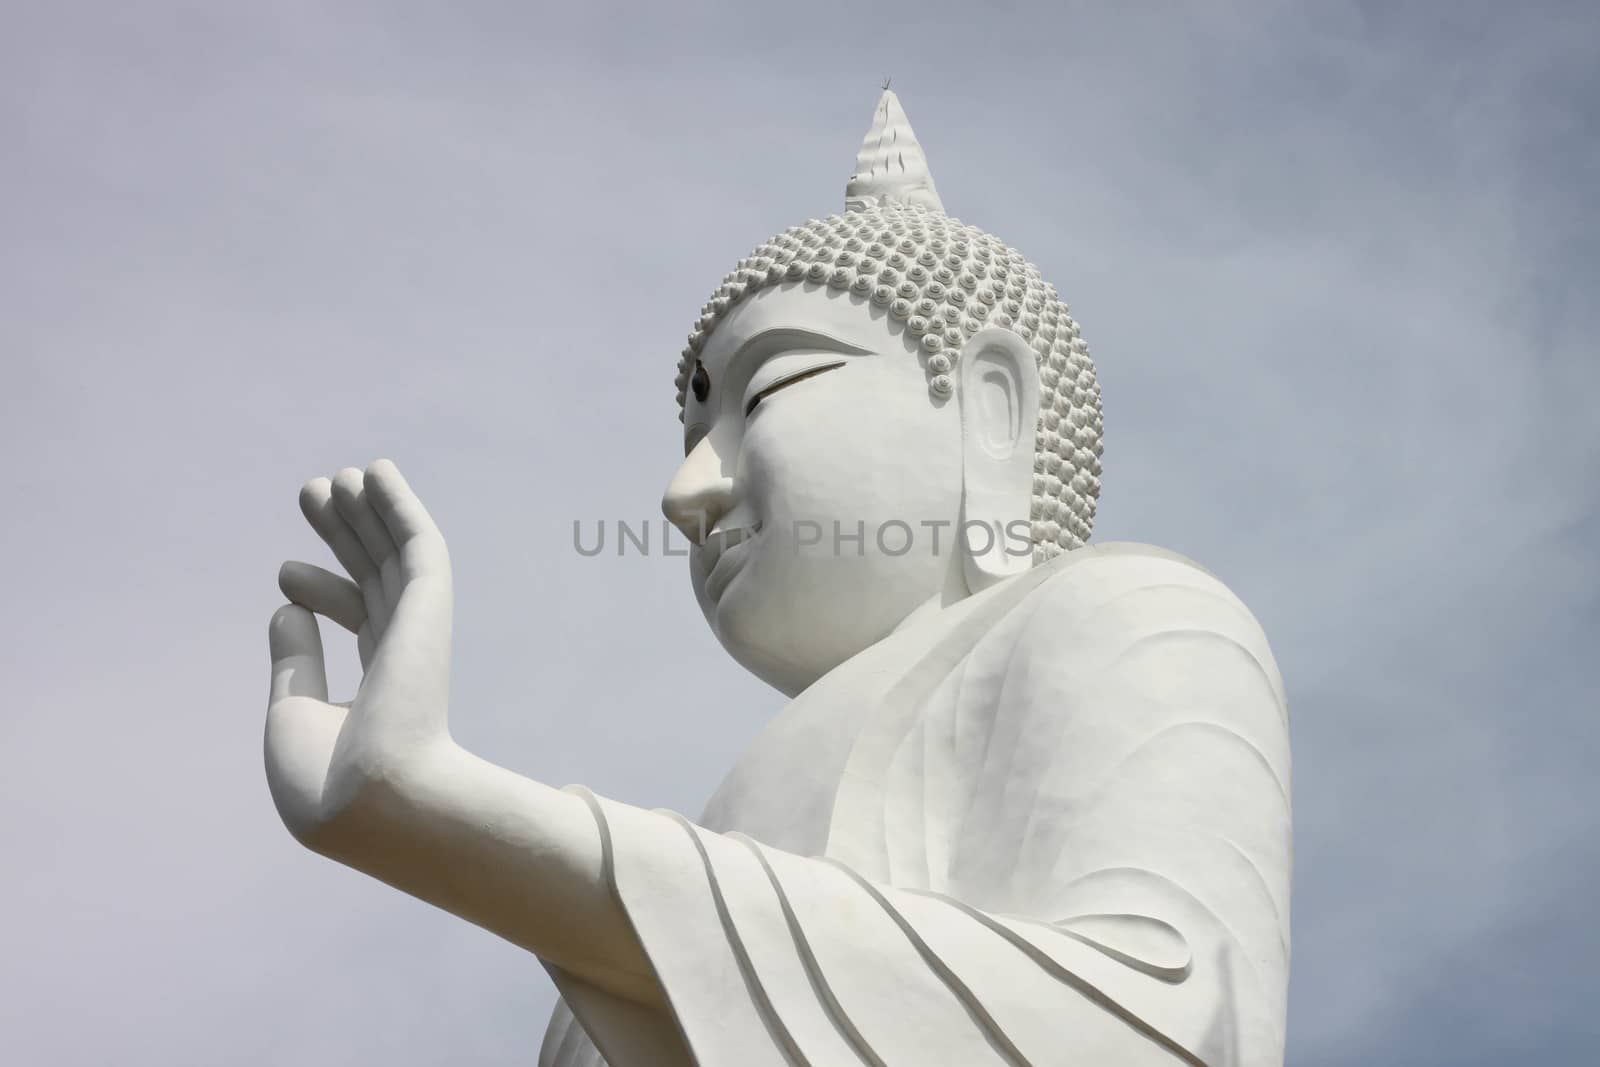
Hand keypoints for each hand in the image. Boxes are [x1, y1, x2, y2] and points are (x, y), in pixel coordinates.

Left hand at [265, 459, 452, 840]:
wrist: (370, 800)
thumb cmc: (329, 781)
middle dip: (345, 534)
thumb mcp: (296, 715)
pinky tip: (377, 474)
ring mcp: (417, 628)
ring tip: (336, 476)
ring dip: (368, 511)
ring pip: (394, 552)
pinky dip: (399, 505)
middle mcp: (404, 653)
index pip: (357, 619)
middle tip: (314, 492)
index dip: (321, 589)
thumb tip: (283, 605)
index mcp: (380, 688)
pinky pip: (417, 542)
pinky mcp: (428, 606)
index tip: (284, 572)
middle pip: (375, 574)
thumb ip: (294, 661)